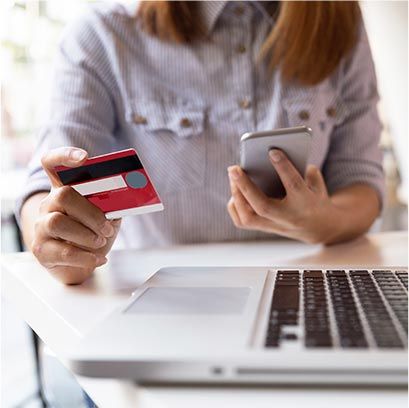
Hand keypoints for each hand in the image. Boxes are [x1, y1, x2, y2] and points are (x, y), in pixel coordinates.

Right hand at [31, 147, 120, 283]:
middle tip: (107, 227)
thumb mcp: (108, 216)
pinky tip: (100, 258)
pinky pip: (62, 251)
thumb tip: (130, 197)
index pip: (53, 163)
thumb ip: (113, 205)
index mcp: (65, 189)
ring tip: (100, 241)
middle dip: (91, 212)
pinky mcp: (42, 250)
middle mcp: (49, 204)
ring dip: (86, 234)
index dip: (64, 156)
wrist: (80, 264)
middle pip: (63, 195)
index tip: (85, 158)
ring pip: (57, 222)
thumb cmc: (94, 234)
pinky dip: (86, 256)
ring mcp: (41, 226)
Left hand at [227, 149, 334, 243]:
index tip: (272, 151)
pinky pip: (242, 222)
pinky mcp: (265, 230)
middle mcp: (289, 218)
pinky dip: (235, 206)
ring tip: (233, 176)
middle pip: (263, 206)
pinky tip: (235, 190)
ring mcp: (275, 227)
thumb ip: (301, 170)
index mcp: (306, 203)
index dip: (283, 167)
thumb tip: (274, 157)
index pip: (293, 184)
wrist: (320, 228)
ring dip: (237, 196)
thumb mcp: (316, 183)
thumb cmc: (314, 198)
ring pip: (249, 218)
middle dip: (245, 186)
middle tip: (233, 168)